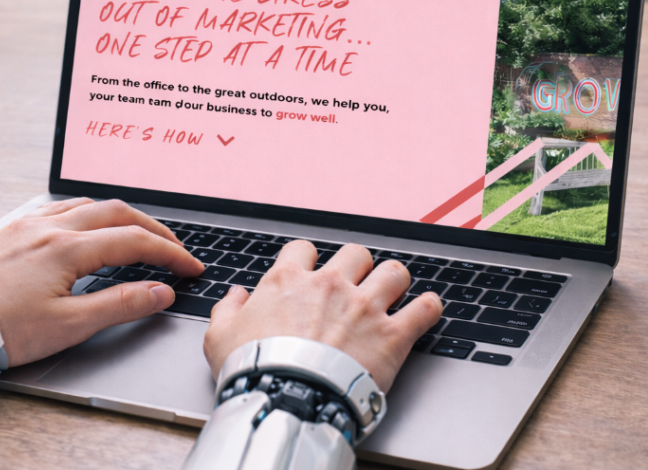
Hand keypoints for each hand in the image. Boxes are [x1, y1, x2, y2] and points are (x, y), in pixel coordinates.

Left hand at [0, 198, 203, 366]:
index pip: (134, 241)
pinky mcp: (9, 233)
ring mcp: (26, 226)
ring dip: (118, 216)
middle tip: (172, 248)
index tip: (189, 267)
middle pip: (115, 212)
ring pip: (84, 205)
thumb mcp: (68, 326)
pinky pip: (55, 209)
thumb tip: (159, 291)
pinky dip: (84, 214)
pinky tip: (83, 228)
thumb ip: (119, 305)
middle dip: (151, 228)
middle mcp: (48, 227)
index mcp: (67, 248)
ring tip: (135, 234)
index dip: (169, 253)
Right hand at [203, 240, 442, 391]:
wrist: (288, 399)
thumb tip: (236, 295)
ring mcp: (364, 307)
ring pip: (394, 272)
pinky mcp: (392, 335)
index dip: (309, 260)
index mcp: (290, 281)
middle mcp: (331, 285)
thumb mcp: (219, 338)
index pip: (304, 248)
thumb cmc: (254, 370)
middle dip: (357, 268)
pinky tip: (425, 311)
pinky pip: (425, 309)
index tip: (311, 273)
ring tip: (391, 295)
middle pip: (356, 253)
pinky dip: (428, 309)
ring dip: (394, 282)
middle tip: (354, 287)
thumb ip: (228, 310)